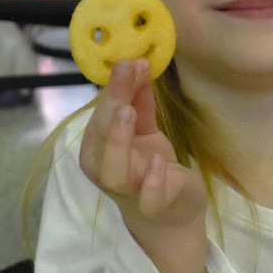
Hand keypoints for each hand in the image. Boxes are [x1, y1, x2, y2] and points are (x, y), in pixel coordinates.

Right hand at [79, 59, 207, 272]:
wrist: (173, 213)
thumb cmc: (153, 168)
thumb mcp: (146, 130)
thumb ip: (139, 101)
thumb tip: (136, 62)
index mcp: (99, 148)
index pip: (100, 116)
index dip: (113, 88)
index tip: (128, 60)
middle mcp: (105, 169)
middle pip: (101, 138)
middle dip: (112, 106)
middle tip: (125, 76)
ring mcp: (128, 191)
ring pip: (113, 171)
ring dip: (119, 140)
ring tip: (128, 112)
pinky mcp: (154, 206)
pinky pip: (148, 198)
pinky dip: (152, 180)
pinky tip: (158, 161)